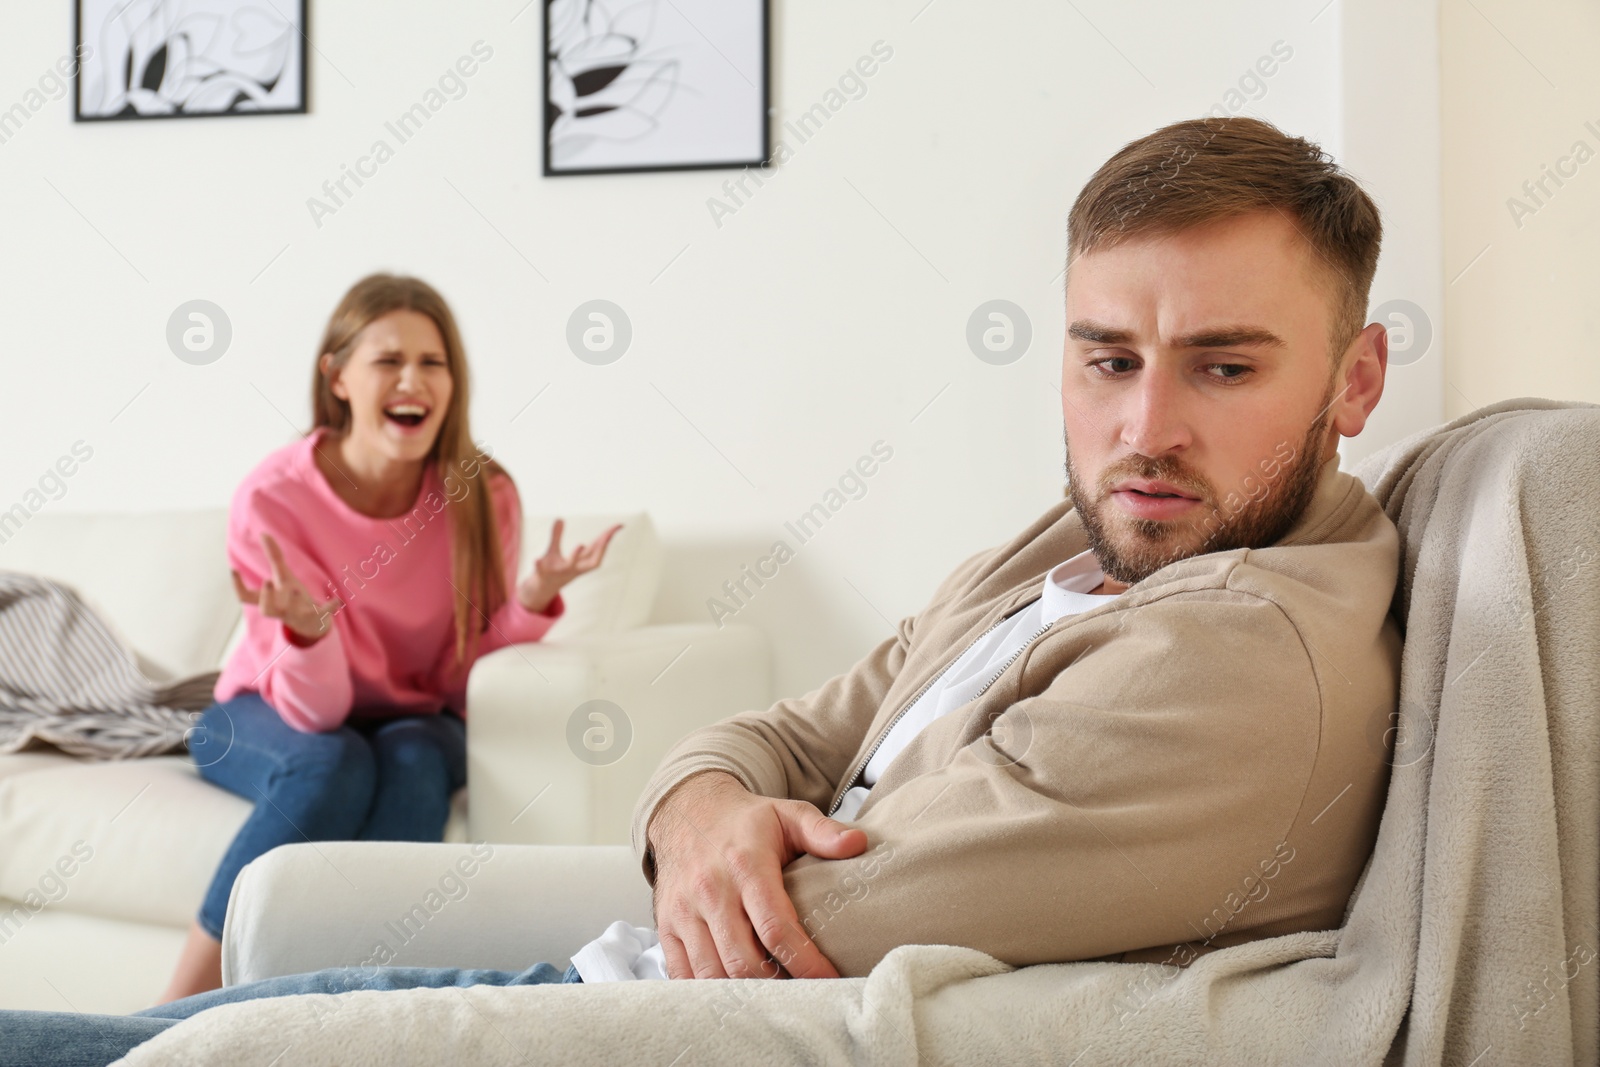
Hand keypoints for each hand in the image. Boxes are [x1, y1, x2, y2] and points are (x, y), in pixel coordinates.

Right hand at [231, 532, 342, 642]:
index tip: (234, 569)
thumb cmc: (291, 597)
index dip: (238, 586)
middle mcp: (280, 609)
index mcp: (269, 600)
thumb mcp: (283, 576)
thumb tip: (263, 533)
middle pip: (266, 609)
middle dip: (266, 597)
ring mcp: (297, 615)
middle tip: (267, 582)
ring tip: (296, 589)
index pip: (246, 598)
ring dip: (292, 601)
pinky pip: (322, 613)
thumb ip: (273, 556)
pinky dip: (330, 607)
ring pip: (291, 613)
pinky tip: (339, 599)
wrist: (311, 623)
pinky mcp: (315, 616)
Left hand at [516, 520, 621, 611]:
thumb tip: (559, 518)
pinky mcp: (543, 573)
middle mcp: (573, 568)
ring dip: (575, 556)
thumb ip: (556, 535)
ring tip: (580, 545)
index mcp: (579, 562)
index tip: (618, 526)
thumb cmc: (550, 570)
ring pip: (570, 565)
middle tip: (608, 535)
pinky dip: (538, 563)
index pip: (597, 549)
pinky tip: (535, 558)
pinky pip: (541, 569)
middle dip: (600, 548)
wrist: (538, 590)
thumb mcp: (554, 550)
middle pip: (591, 559)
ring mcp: (558, 571)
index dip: (608, 538)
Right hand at [647, 770, 868, 980]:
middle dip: (777, 984)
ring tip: (774, 995)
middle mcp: (710, 890)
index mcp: (745, 865)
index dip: (805, 961)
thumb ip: (823, 831)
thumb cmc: (746, 821)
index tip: (828, 979)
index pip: (776, 927)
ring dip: (744, 992)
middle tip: (804, 991)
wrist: (688, 810)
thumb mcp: (788, 815)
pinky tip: (736, 993)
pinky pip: (683, 975)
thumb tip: (858, 844)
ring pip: (712, 974)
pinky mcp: (666, 926)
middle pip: (744, 960)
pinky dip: (709, 993)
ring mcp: (684, 911)